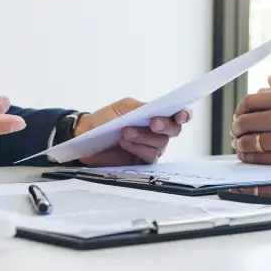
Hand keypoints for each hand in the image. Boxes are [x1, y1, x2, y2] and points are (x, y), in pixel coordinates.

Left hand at [75, 98, 191, 166]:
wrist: (87, 135)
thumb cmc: (106, 119)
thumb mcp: (124, 107)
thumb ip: (142, 108)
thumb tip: (157, 109)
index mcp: (156, 115)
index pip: (178, 115)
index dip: (184, 115)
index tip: (180, 115)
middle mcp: (158, 133)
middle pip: (173, 130)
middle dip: (164, 126)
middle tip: (153, 122)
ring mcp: (151, 148)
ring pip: (160, 144)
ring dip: (143, 137)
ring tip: (125, 132)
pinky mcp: (142, 162)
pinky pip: (148, 157)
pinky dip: (137, 148)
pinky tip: (124, 142)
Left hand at [231, 89, 270, 166]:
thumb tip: (268, 80)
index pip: (249, 102)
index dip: (239, 110)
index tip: (239, 116)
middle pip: (244, 122)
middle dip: (236, 128)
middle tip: (236, 132)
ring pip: (249, 142)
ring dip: (240, 145)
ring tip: (240, 145)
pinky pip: (259, 159)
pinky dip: (249, 158)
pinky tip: (249, 156)